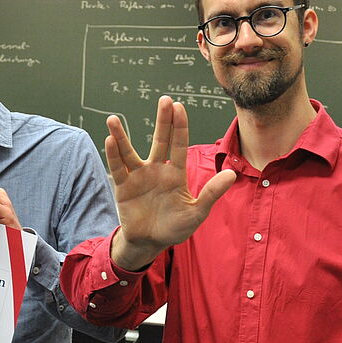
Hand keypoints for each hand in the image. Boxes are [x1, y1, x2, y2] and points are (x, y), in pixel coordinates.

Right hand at [107, 96, 235, 269]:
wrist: (151, 243)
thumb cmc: (175, 228)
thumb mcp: (197, 212)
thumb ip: (212, 193)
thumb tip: (232, 174)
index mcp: (175, 173)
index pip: (178, 144)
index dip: (179, 126)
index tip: (179, 106)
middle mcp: (156, 170)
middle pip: (159, 140)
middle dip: (162, 120)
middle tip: (165, 99)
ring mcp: (138, 176)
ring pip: (129, 151)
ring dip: (121, 135)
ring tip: (113, 119)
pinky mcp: (123, 187)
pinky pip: (117, 168)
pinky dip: (112, 155)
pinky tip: (109, 140)